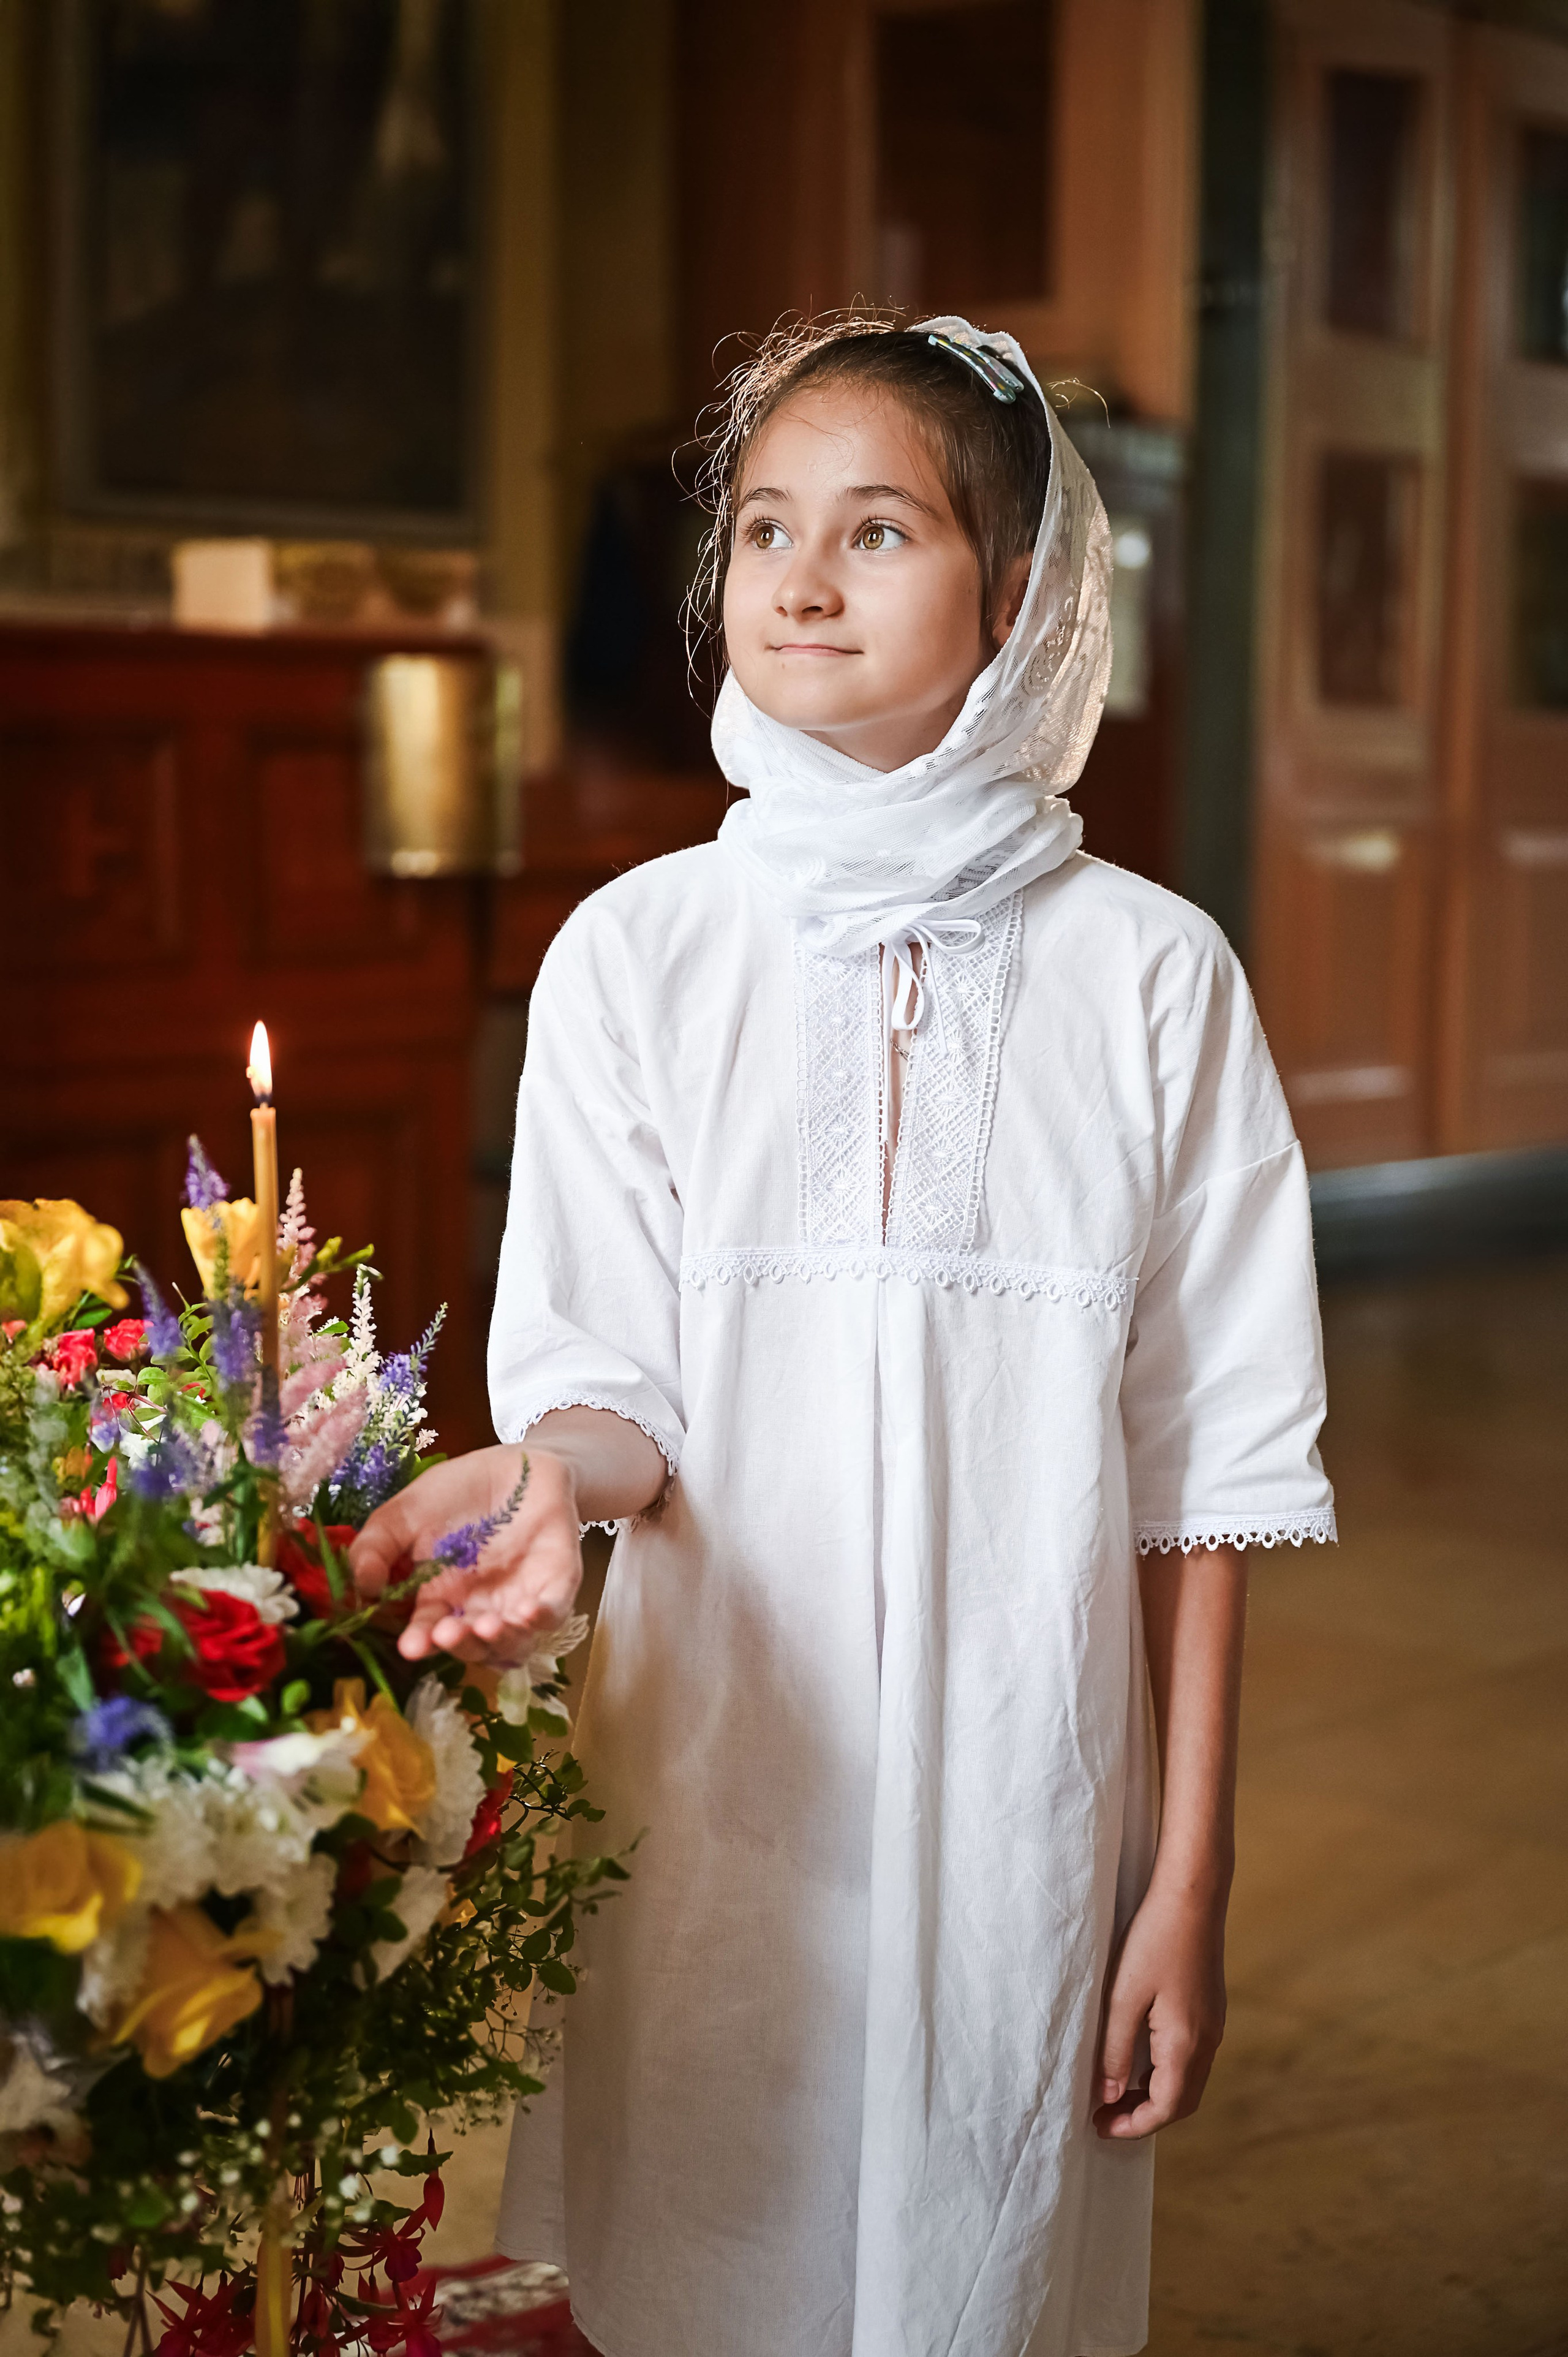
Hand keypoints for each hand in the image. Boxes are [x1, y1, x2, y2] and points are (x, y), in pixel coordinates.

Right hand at [348, 1443, 583, 1665]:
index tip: (411, 1646)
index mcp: (441, 1599)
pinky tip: (527, 1612)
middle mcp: (480, 1609)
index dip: (420, 1643)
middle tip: (448, 1633)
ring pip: (514, 1643)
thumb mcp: (404, 1514)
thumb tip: (362, 1585)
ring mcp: (519, 1600)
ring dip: (500, 1641)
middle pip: (472, 1647)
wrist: (516, 1464)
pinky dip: (541, 1618)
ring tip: (486, 1626)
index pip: (428, 1633)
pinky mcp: (555, 1585)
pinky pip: (552, 1613)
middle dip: (460, 1646)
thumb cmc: (457, 1492)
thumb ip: (376, 1545)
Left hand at [1093, 1880, 1226, 2138]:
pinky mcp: (1210, 2009)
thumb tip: (1109, 2095)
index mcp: (1186, 2044)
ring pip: (1187, 2081)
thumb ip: (1116, 2050)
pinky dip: (1166, 2073)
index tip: (1099, 2126)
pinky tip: (1139, 2059)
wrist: (1193, 1895)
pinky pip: (1191, 2058)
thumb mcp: (1123, 1997)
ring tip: (1116, 2092)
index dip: (1132, 2126)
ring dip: (1155, 2096)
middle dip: (1144, 2117)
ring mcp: (1213, 2025)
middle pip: (1180, 2103)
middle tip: (1105, 2116)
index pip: (1165, 2109)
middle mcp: (1208, 2042)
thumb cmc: (1154, 1939)